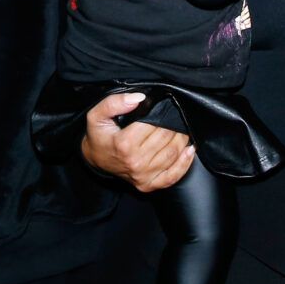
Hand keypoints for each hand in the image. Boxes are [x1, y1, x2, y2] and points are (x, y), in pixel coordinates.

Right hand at [79, 91, 193, 191]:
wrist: (96, 159)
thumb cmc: (99, 135)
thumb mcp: (97, 115)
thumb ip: (114, 103)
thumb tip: (139, 98)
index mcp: (124, 144)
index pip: (153, 124)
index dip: (162, 112)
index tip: (165, 105)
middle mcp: (136, 162)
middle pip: (166, 137)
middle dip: (174, 123)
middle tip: (175, 115)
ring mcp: (143, 176)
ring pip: (173, 153)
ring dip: (182, 139)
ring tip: (181, 128)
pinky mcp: (149, 185)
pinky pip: (173, 175)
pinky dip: (185, 163)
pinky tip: (189, 150)